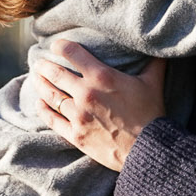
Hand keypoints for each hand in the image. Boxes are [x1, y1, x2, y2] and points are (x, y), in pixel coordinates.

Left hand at [25, 39, 166, 171]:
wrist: (148, 150)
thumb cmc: (151, 115)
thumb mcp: (153, 83)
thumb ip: (153, 62)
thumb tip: (159, 47)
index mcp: (102, 77)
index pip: (72, 53)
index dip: (60, 46)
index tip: (55, 45)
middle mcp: (85, 94)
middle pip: (55, 74)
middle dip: (43, 66)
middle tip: (38, 62)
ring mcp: (78, 115)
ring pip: (50, 95)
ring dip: (40, 84)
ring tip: (36, 78)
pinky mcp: (75, 134)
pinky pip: (52, 119)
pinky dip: (43, 109)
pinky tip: (39, 103)